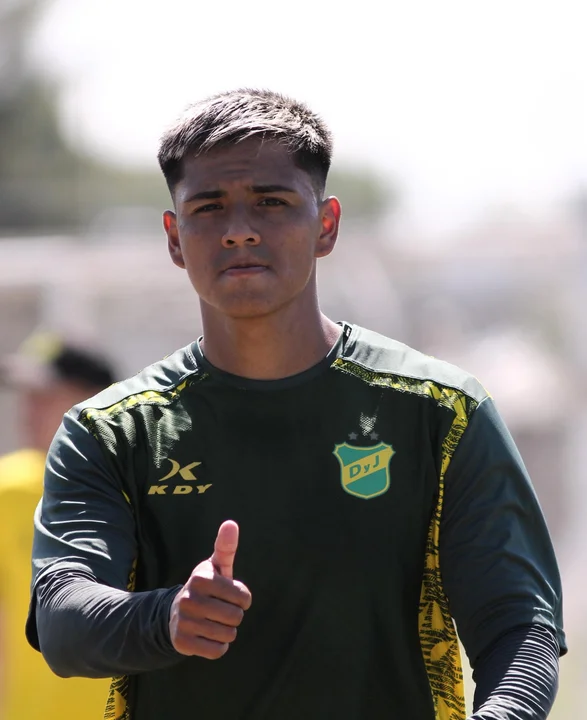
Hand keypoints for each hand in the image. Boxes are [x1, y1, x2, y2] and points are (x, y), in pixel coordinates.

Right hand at [169, 520, 251, 658]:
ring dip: (227, 632)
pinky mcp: (182, 643)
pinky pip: (217, 651)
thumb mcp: (216, 566)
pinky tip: (209, 636)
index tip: (231, 596)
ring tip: (214, 622)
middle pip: (236, 617)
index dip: (242, 599)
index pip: (243, 597)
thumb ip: (226, 546)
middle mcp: (189, 598)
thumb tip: (231, 523)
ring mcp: (184, 621)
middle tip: (221, 610)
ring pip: (228, 635)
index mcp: (201, 578)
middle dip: (234, 616)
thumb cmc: (207, 586)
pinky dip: (218, 646)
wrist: (176, 612)